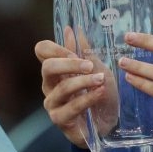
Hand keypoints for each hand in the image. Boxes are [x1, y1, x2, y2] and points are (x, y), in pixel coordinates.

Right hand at [34, 26, 118, 147]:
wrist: (110, 122)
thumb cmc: (102, 94)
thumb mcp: (97, 69)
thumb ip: (84, 52)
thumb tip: (71, 29)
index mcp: (56, 69)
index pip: (42, 50)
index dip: (54, 47)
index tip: (73, 51)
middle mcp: (50, 85)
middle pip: (48, 67)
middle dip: (69, 64)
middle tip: (89, 66)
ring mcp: (53, 103)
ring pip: (62, 88)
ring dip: (84, 82)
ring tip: (100, 79)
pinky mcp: (60, 119)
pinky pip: (71, 107)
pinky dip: (88, 98)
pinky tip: (100, 93)